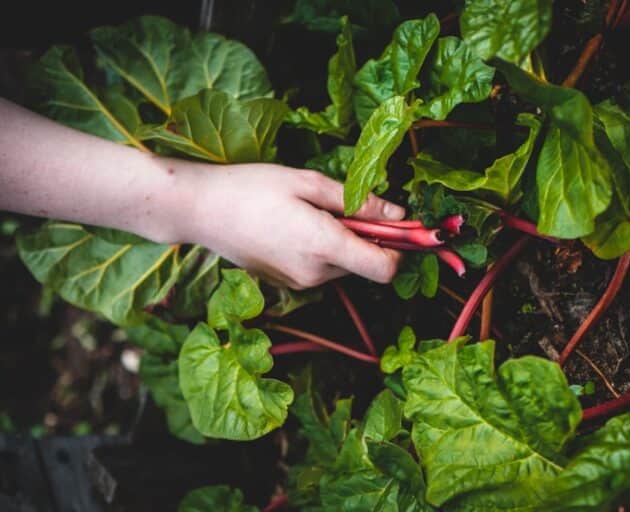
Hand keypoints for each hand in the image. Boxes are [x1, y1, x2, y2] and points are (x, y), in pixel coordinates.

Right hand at [176, 162, 404, 288]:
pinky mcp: (287, 284)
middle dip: (366, 237)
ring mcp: (300, 283)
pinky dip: (321, 250)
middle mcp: (316, 274)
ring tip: (307, 212)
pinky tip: (293, 226)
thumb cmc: (252, 188)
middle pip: (365, 264)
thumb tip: (399, 214)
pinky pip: (321, 269)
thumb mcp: (308, 183)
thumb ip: (358, 200)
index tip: (399, 226)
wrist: (199, 211)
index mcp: (324, 247)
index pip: (385, 269)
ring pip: (343, 266)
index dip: (400, 250)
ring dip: (341, 242)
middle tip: (340, 205)